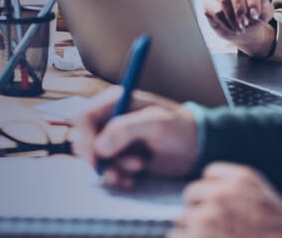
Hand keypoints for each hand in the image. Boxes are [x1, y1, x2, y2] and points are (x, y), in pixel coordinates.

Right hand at [70, 85, 197, 188]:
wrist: (198, 148)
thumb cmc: (181, 128)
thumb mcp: (156, 123)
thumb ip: (126, 129)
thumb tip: (99, 146)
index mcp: (114, 102)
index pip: (83, 117)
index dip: (85, 138)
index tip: (96, 158)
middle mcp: (110, 119)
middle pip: (84, 140)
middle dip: (98, 159)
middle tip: (117, 171)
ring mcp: (114, 140)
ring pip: (95, 158)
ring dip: (111, 170)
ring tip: (137, 170)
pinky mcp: (121, 157)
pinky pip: (106, 170)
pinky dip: (117, 177)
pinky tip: (134, 179)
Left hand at [171, 163, 281, 237]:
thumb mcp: (268, 200)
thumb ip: (240, 190)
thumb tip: (214, 194)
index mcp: (242, 178)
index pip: (210, 174)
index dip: (212, 191)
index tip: (219, 205)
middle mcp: (221, 192)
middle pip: (192, 194)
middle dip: (200, 210)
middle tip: (216, 227)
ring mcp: (207, 215)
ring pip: (183, 218)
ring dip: (193, 230)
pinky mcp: (198, 235)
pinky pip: (177, 236)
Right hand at [203, 0, 274, 57]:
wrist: (241, 31)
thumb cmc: (252, 19)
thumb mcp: (264, 15)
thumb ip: (266, 7)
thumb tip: (262, 0)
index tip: (255, 15)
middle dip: (241, 7)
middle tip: (246, 22)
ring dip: (233, 16)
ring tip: (240, 27)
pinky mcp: (208, 2)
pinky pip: (216, 9)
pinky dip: (225, 21)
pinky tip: (231, 27)